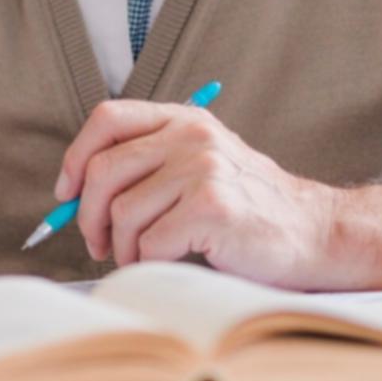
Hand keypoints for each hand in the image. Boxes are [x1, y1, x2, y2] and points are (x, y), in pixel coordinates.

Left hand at [55, 100, 342, 287]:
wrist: (315, 233)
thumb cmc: (251, 209)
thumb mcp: (202, 164)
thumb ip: (150, 164)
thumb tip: (75, 191)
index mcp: (184, 120)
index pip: (107, 119)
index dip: (76, 157)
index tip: (66, 192)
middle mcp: (192, 136)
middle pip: (104, 169)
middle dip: (88, 215)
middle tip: (99, 242)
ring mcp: (203, 169)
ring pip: (123, 212)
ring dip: (123, 247)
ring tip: (140, 257)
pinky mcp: (212, 207)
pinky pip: (150, 242)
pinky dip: (149, 261)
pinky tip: (170, 261)